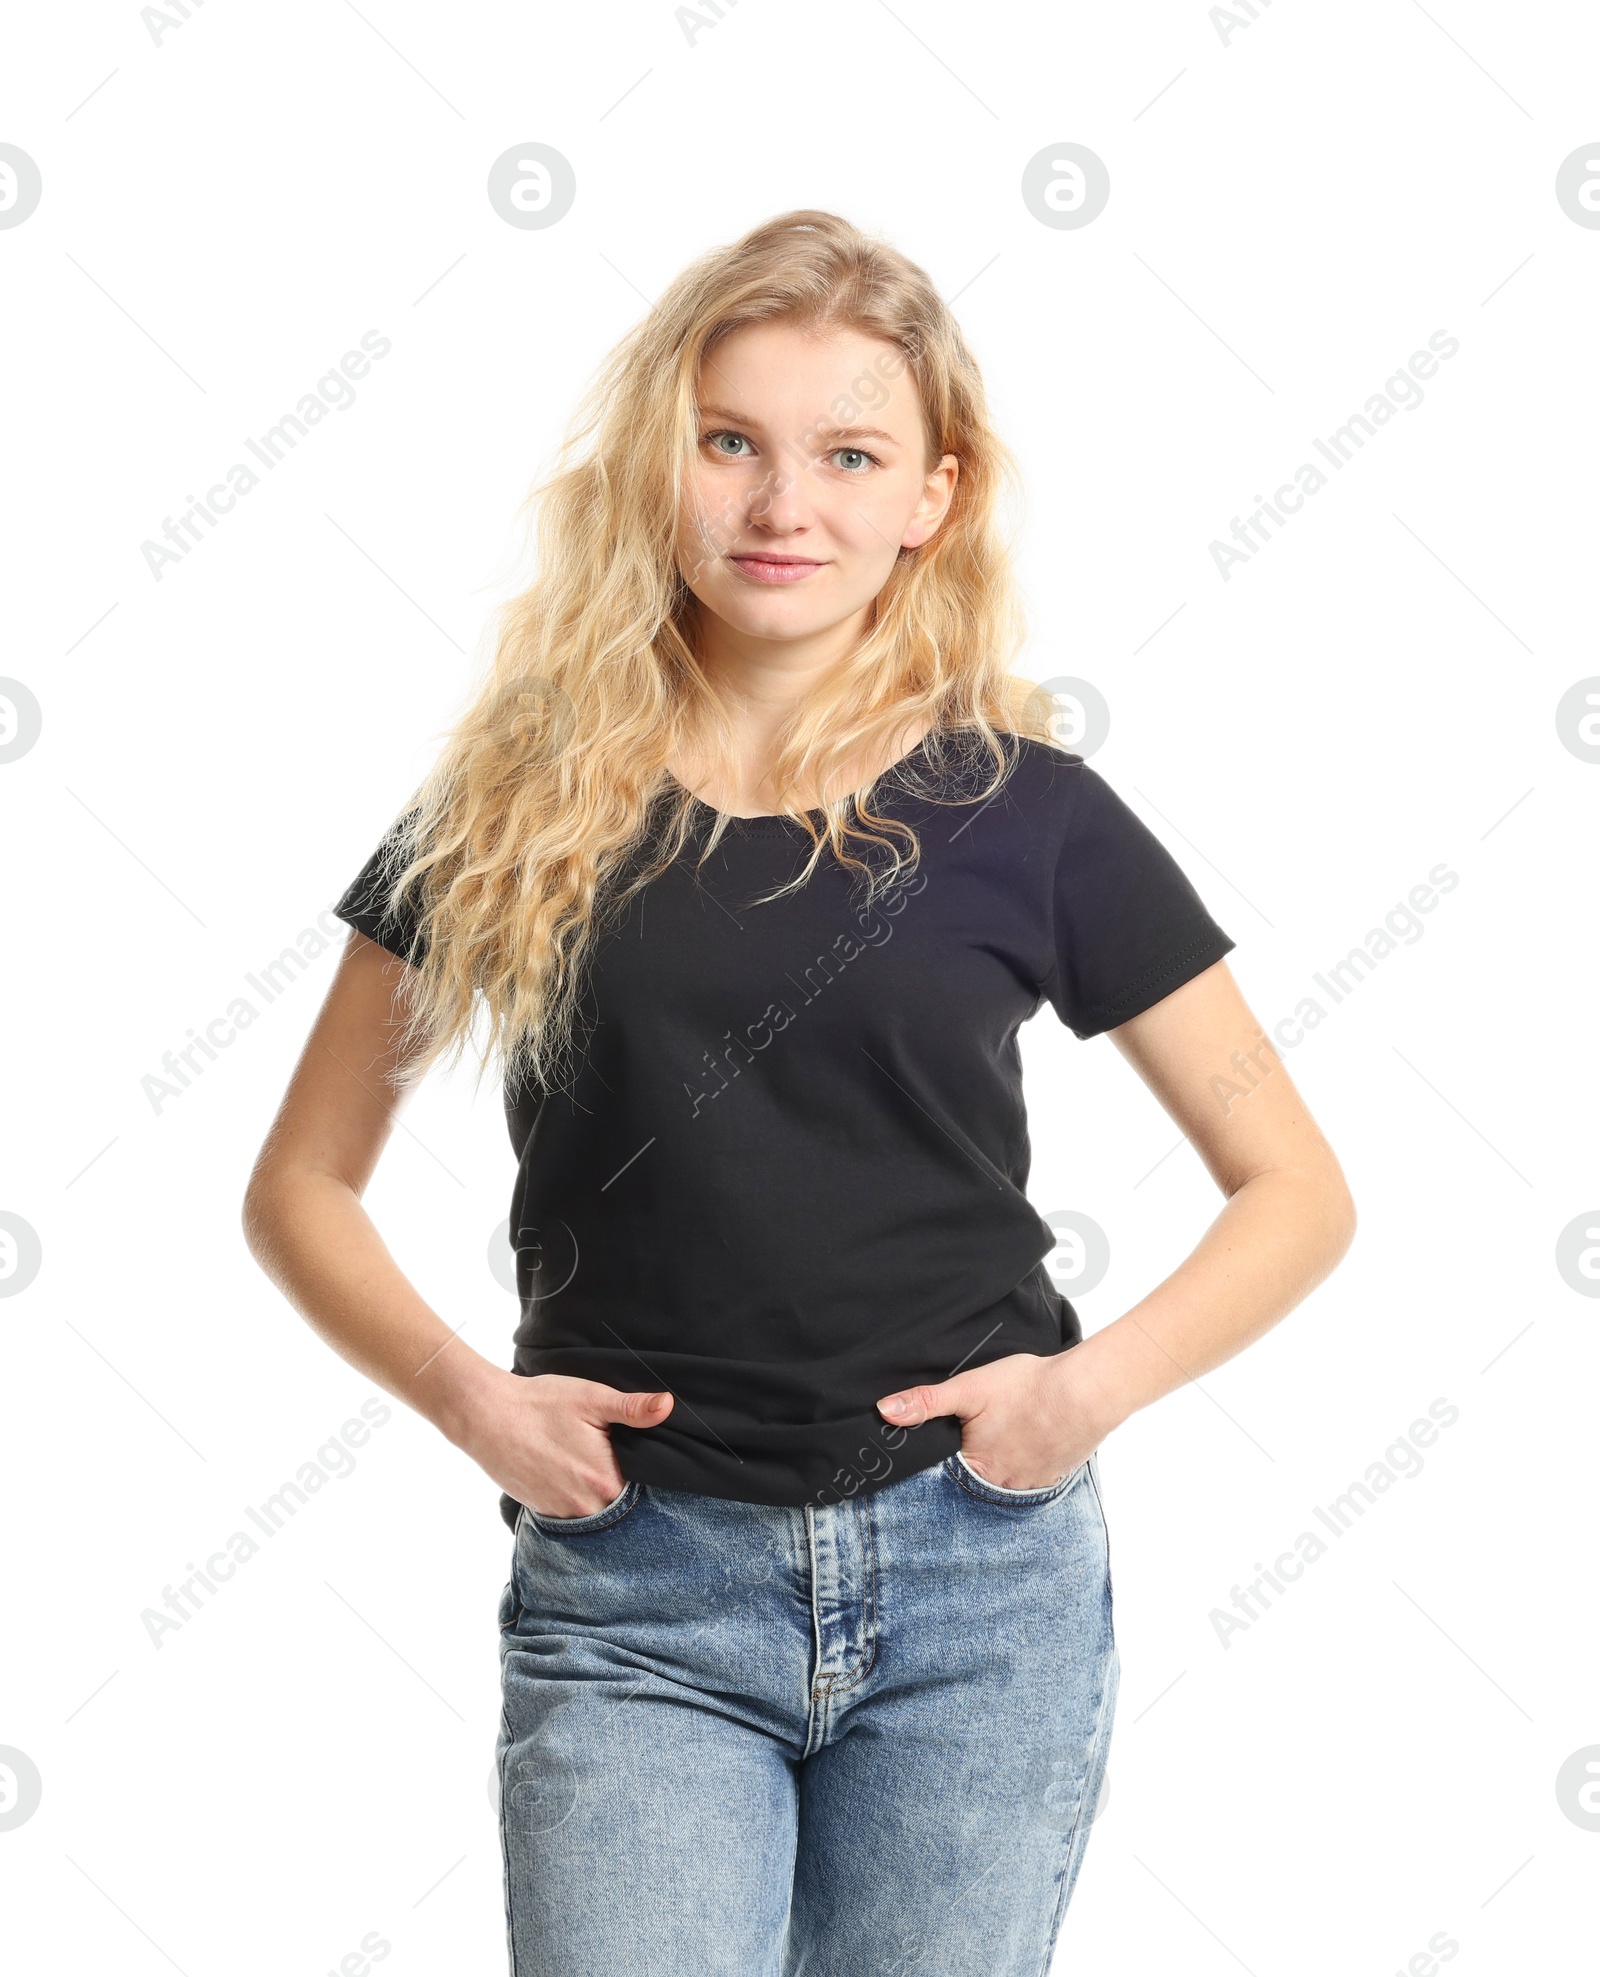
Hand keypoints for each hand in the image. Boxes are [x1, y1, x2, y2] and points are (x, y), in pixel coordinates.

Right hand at [456, 1371, 673, 1517]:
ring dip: (600, 1498)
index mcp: (606, 1481)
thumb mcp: (592, 1398)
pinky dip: (577, 1502)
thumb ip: (633, 1408)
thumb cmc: (540, 1403)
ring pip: (596, 1513)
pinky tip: (571, 1478)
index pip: (644, 1490)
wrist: (487, 1416)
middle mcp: (587, 1507)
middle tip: (615, 1461)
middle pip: (620, 1505)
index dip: (647, 1476)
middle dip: (624, 1488)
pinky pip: (572, 1516)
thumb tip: (668, 1406)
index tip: (643, 1460)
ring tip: (591, 1469)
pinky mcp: (542, 1512)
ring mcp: (562, 1514)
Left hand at [875, 1349, 1116, 1491]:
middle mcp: (1002, 1489)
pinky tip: (1022, 1448)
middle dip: (965, 1469)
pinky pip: (1027, 1482)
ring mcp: (1030, 1488)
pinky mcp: (1052, 1480)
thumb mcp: (970, 1388)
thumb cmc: (1028, 1388)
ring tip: (995, 1446)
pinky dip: (1020, 1469)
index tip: (936, 1451)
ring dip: (993, 1471)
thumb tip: (884, 1411)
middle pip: (972, 1484)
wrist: (1085, 1391)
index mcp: (977, 1470)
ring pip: (999, 1485)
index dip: (937, 1463)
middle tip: (971, 1444)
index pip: (943, 1477)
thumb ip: (926, 1402)